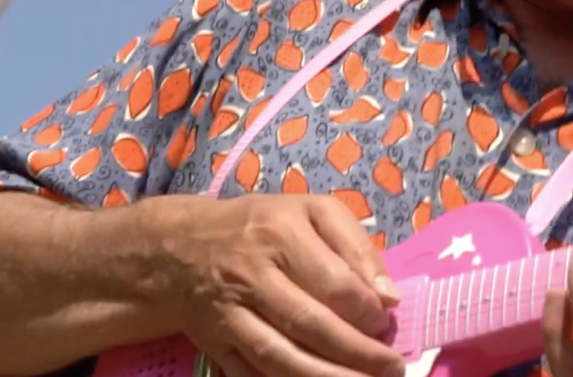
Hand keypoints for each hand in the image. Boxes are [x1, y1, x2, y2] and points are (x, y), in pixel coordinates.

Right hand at [149, 194, 407, 376]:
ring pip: (281, 356)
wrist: (182, 247)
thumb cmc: (260, 226)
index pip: (336, 283)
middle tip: (391, 367)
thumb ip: (355, 246)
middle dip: (358, 353)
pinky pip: (252, 374)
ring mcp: (230, 313)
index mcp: (281, 234)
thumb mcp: (312, 212)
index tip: (386, 323)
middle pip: (311, 324)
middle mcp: (252, 274)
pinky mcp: (215, 344)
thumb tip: (388, 297)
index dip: (368, 311)